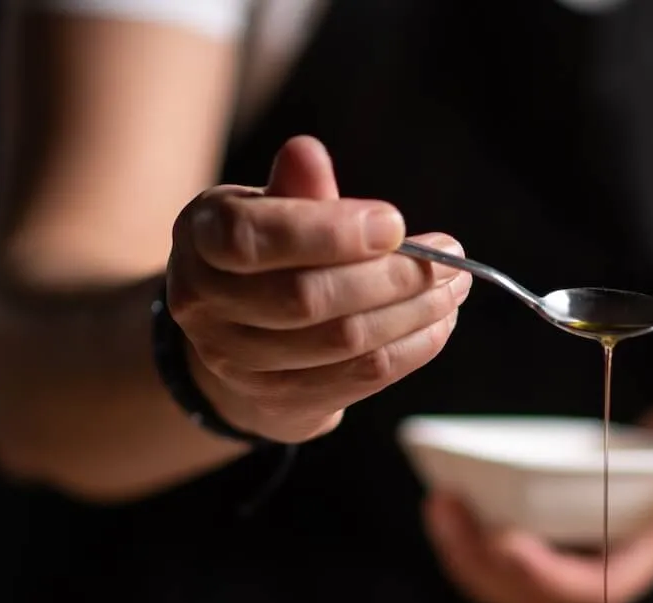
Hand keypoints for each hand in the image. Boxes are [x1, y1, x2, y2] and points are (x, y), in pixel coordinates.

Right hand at [165, 135, 471, 441]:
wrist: (242, 338)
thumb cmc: (267, 254)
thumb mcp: (269, 210)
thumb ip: (295, 189)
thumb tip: (306, 153)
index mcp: (200, 238)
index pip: (252, 238)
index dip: (329, 233)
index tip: (395, 224)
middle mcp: (204, 305)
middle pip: (307, 298)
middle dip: (391, 277)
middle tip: (447, 259)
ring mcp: (238, 362)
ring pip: (343, 341)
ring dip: (413, 314)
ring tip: (452, 287)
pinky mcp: (281, 400)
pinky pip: (361, 376)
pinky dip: (411, 349)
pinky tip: (438, 324)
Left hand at [422, 370, 652, 602]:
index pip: (598, 587)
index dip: (547, 576)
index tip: (504, 538)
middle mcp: (621, 562)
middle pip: (543, 600)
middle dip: (485, 567)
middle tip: (444, 506)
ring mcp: (595, 554)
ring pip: (522, 591)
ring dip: (471, 561)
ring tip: (440, 504)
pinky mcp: (578, 536)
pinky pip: (518, 560)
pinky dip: (479, 541)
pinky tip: (457, 500)